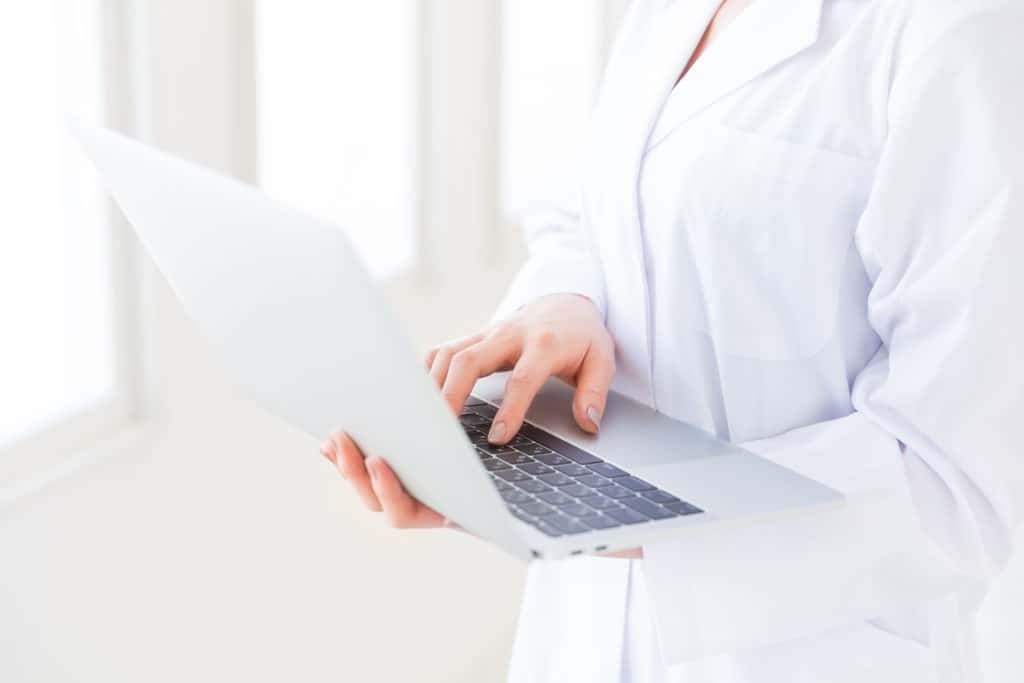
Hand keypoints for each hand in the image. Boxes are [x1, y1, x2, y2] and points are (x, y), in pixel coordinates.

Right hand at [321, 293, 637, 555]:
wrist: (566, 300)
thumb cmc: (582, 336)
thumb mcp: (602, 360)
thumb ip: (595, 393)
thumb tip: (587, 424)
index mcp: (543, 344)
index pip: (522, 379)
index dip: (509, 410)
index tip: (497, 438)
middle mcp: (509, 335)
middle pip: (469, 361)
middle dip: (451, 396)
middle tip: (441, 432)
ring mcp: (487, 333)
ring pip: (449, 354)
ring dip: (433, 386)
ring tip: (422, 421)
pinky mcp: (475, 336)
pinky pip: (443, 350)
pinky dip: (427, 372)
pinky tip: (419, 398)